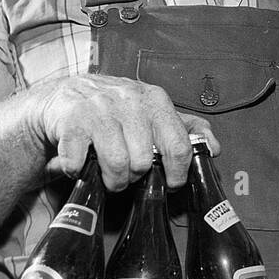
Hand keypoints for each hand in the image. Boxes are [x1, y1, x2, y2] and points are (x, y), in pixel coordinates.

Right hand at [29, 75, 218, 190]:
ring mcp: (99, 109)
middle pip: (145, 161)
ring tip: (108, 174)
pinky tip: (80, 164)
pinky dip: (78, 171)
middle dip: (137, 177)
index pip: (178, 145)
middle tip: (129, 173)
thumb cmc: (115, 109)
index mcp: (154, 99)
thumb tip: (214, 148)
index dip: (177, 173)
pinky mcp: (72, 121)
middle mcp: (129, 100)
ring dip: (112, 180)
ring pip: (118, 165)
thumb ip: (184, 128)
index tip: (171, 182)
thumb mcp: (152, 111)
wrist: (64, 96)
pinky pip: (80, 162)